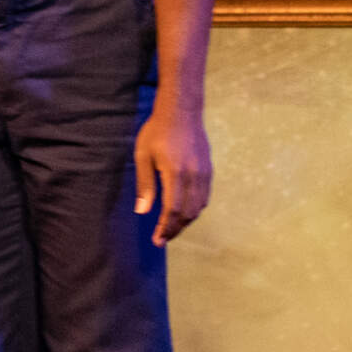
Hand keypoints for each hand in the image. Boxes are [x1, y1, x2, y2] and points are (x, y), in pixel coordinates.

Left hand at [133, 99, 212, 245]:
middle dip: (176, 229)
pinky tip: (183, 212)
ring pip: (199, 207)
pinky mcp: (209, 170)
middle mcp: (194, 176)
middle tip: (162, 239)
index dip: (166, 228)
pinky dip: (195, 209)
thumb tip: (143, 212)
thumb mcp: (143, 156)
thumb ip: (145, 185)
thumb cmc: (156, 132)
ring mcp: (205, 174)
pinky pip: (204, 197)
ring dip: (186, 221)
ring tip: (171, 228)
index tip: (158, 240)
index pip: (173, 210)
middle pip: (188, 213)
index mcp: (176, 173)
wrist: (182, 112)